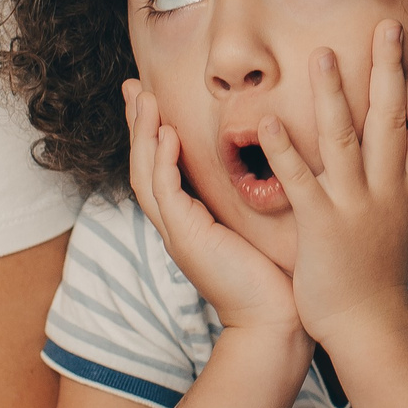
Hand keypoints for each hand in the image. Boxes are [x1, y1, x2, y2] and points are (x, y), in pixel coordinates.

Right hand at [123, 81, 299, 331]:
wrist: (275, 321)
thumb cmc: (275, 277)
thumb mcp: (259, 226)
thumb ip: (251, 197)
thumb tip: (267, 166)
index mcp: (191, 221)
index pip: (162, 167)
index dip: (154, 132)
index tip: (153, 97)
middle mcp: (177, 225)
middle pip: (144, 165)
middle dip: (137, 125)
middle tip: (133, 86)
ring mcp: (178, 233)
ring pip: (146, 174)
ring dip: (144, 134)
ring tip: (143, 98)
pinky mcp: (187, 240)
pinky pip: (166, 194)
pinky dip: (163, 163)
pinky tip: (167, 136)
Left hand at [257, 20, 407, 346]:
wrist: (368, 326)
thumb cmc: (391, 275)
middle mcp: (386, 189)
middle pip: (392, 118)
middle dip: (389, 70)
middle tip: (386, 27)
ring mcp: (353, 204)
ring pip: (345, 137)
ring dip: (332, 93)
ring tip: (320, 55)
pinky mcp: (320, 224)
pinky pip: (301, 179)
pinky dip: (284, 150)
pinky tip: (267, 123)